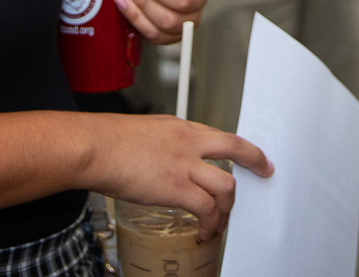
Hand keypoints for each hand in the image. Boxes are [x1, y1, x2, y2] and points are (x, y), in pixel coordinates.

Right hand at [87, 114, 271, 238]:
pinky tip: (204, 231)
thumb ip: (160, 144)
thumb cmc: (106, 140)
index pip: (218, 135)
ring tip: (220, 222)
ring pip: (226, 186)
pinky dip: (210, 224)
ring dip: (227, 208)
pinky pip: (206, 208)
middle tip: (265, 172)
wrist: (93, 147)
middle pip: (235, 148)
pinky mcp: (176, 186)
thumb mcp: (142, 131)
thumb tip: (162, 161)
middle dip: (255, 161)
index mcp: (179, 127)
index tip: (250, 155)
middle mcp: (188, 141)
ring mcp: (184, 163)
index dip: (239, 148)